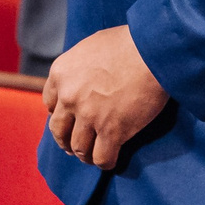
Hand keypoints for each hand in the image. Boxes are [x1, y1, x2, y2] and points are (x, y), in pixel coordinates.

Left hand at [43, 26, 168, 169]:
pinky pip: (102, 157)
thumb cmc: (129, 42)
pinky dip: (105, 162)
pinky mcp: (113, 131)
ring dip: (84, 154)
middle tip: (75, 144)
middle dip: (66, 139)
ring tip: (93, 156)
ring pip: (78, 148)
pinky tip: (111, 160)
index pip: (50, 103)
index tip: (71, 118)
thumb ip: (80, 66)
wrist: (154, 50)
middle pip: (59, 130)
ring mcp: (90, 116)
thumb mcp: (92, 46)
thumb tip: (84, 76)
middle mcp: (70, 97)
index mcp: (61, 73)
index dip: (61, 113)